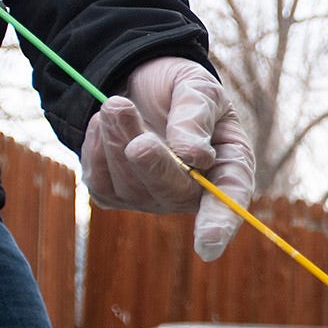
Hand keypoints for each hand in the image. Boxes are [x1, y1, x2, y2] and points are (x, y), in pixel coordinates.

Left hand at [80, 56, 253, 260]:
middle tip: (137, 134)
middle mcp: (192, 193)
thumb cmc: (178, 89)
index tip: (207, 245)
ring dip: (119, 140)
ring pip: (131, 186)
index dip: (219, 224)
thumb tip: (194, 157)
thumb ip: (196, 115)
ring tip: (117, 104)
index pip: (230, 201)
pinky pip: (100, 181)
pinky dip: (97, 146)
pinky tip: (106, 122)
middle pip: (172, 193)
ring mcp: (151, 199)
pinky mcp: (115, 196)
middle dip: (153, 164)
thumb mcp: (197, 86)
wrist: (138, 82)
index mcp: (228, 166)